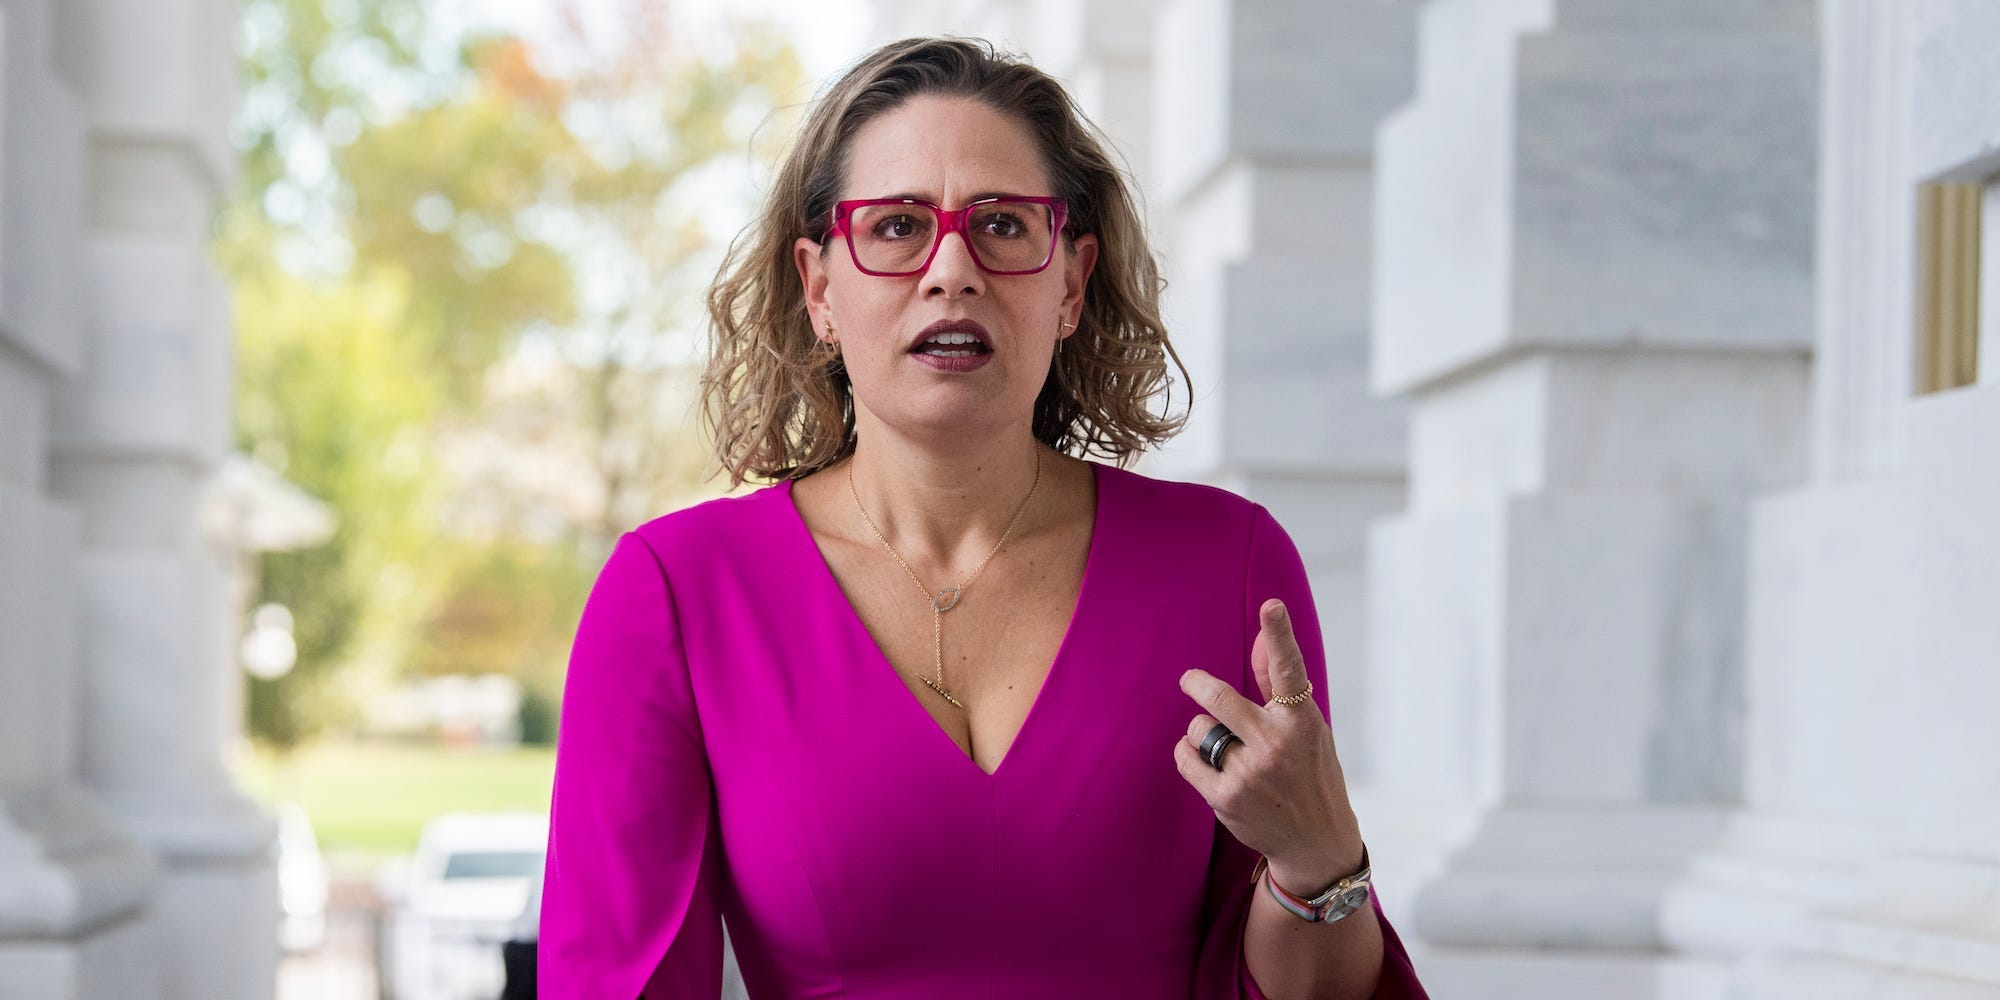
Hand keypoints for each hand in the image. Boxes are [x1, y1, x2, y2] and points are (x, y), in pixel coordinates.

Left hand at [1174, 599, 1364, 890]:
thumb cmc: (1308, 772)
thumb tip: (1260, 635)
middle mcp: (1276, 744)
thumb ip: (1277, 683)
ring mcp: (1250, 773)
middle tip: (1190, 680)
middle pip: (1217, 697)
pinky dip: (1190, 756)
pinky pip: (1186, 758)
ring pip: (1199, 729)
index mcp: (1301, 721)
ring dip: (1203, 733)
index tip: (1271, 605)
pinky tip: (1209, 764)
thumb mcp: (1304, 727)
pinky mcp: (1226, 798)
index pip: (1289, 670)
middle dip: (1197, 684)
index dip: (1279, 634)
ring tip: (1226, 749)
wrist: (1315, 841)